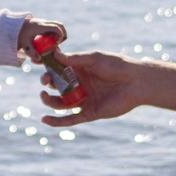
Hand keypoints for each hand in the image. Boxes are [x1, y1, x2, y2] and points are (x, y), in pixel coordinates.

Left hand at [16, 18, 68, 58]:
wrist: (13, 27)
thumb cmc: (19, 36)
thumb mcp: (24, 45)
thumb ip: (31, 53)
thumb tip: (39, 59)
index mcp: (40, 26)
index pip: (56, 27)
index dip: (60, 35)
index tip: (57, 43)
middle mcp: (44, 22)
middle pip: (60, 25)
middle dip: (63, 34)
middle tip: (59, 43)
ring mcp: (44, 22)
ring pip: (58, 25)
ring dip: (59, 34)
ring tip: (55, 43)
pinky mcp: (43, 24)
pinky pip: (53, 27)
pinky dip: (55, 33)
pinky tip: (49, 41)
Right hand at [41, 51, 175, 126]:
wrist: (136, 82)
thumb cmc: (117, 66)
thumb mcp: (94, 59)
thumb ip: (75, 59)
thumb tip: (55, 54)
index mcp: (80, 70)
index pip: (59, 70)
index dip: (48, 68)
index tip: (39, 64)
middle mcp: (80, 85)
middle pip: (57, 86)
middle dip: (48, 83)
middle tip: (46, 80)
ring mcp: (84, 100)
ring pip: (60, 103)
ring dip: (49, 101)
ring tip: (44, 95)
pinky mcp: (89, 113)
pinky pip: (70, 119)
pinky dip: (57, 121)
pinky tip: (45, 119)